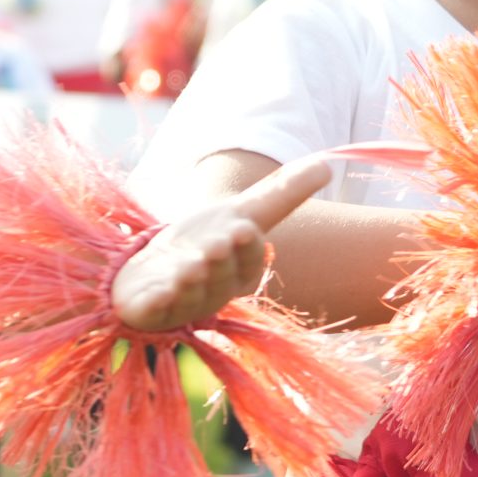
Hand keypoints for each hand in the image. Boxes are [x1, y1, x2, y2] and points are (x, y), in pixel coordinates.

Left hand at [114, 158, 330, 331]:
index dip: (246, 247)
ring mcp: (180, 300)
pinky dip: (155, 305)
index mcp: (239, 269)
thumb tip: (327, 165)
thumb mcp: (243, 213)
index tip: (244, 229)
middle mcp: (213, 288)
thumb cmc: (205, 240)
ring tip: (188, 268)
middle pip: (220, 277)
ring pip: (189, 294)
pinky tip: (154, 296)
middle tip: (215, 246)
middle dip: (218, 263)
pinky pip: (155, 310)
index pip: (248, 260)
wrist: (159, 269)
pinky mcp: (150, 309)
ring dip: (189, 282)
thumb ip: (284, 192)